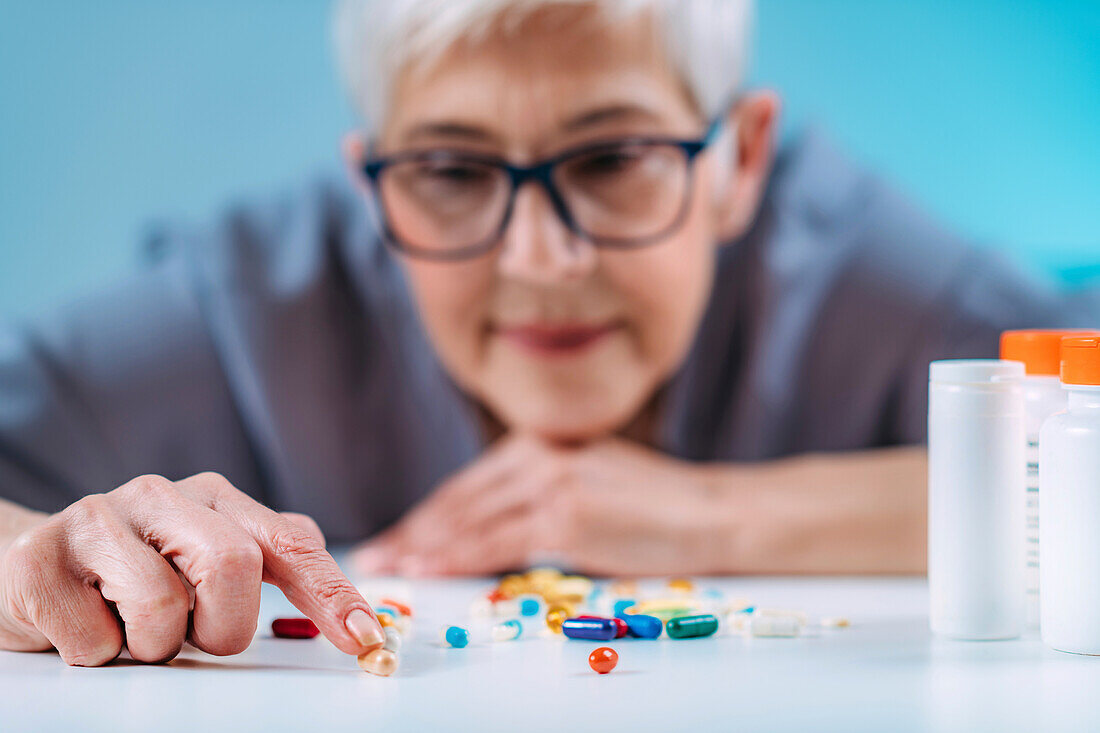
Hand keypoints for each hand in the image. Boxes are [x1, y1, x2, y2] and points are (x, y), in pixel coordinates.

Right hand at [0, 472, 385, 665]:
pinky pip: (96, 643)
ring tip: (129, 625)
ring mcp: (97, 520)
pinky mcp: (40, 562)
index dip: (330, 593)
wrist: (23, 564)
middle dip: (224, 625)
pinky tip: (83, 625)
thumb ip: (269, 568)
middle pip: (234, 566)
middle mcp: (161, 495)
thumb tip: (354, 616)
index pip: (290, 542)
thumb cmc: (131, 574)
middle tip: (194, 635)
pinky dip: (98, 654)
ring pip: (164, 608)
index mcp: (215, 497)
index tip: (364, 638)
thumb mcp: (204, 560)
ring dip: (155, 645)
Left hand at [352, 436, 731, 575]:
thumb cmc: (655, 503)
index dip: (424, 516)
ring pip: (468, 522)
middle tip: (373, 556)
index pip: (466, 487)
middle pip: (456, 503)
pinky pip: (495, 543)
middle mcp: (537, 456)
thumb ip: (538, 490)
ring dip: (421, 548)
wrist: (711, 511)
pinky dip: (455, 558)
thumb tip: (490, 524)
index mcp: (538, 444)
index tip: (396, 538)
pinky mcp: (565, 518)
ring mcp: (550, 484)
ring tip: (387, 568)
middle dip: (411, 534)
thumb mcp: (587, 478)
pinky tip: (428, 569)